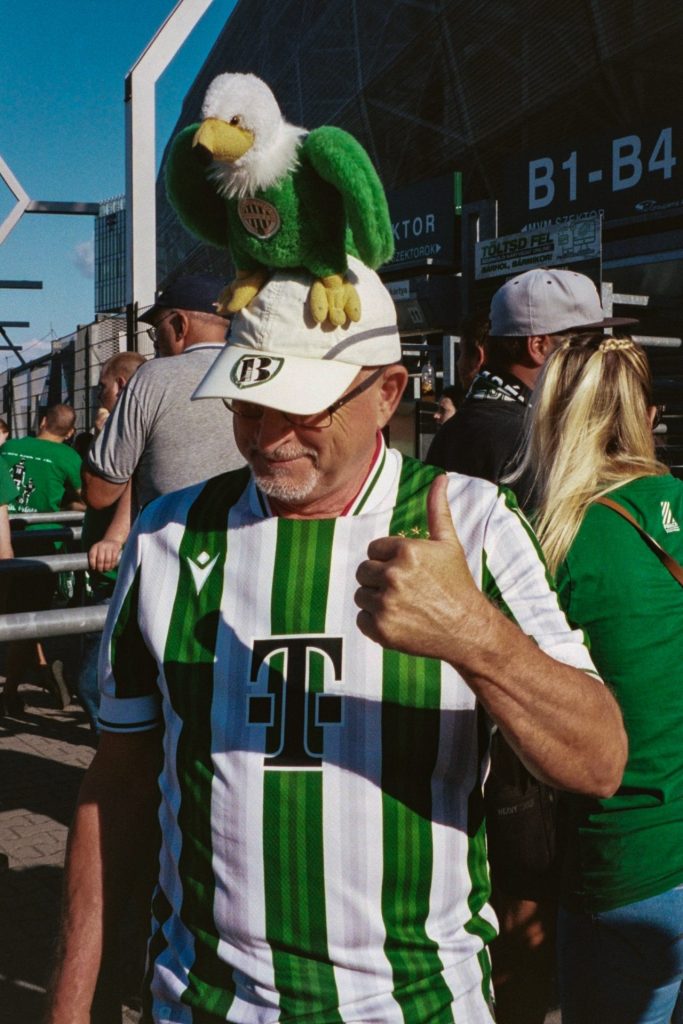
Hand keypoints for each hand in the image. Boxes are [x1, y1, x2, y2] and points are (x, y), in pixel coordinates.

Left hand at [88, 539, 123, 572]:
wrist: (112, 539)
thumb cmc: (102, 548)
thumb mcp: (96, 549)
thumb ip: (94, 557)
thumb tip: (91, 569)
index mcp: (95, 547)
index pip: (92, 556)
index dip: (92, 564)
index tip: (94, 568)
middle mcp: (101, 546)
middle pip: (100, 560)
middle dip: (100, 567)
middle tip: (100, 571)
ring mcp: (109, 547)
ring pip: (107, 560)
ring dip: (107, 567)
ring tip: (106, 570)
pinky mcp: (116, 549)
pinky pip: (114, 559)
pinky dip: (112, 564)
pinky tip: (111, 567)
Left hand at [355, 475, 484, 660]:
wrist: (467, 629)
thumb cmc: (457, 583)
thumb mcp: (449, 544)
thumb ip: (438, 509)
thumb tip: (441, 477)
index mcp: (407, 550)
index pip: (373, 550)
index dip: (389, 561)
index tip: (409, 572)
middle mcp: (394, 575)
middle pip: (363, 572)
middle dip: (380, 580)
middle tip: (405, 591)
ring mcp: (386, 603)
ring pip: (361, 596)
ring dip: (377, 601)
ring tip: (404, 606)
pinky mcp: (382, 629)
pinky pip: (361, 619)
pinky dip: (375, 623)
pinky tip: (399, 621)